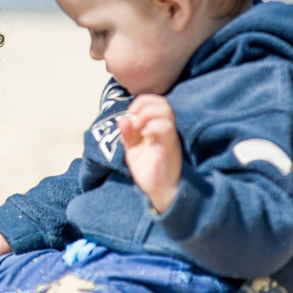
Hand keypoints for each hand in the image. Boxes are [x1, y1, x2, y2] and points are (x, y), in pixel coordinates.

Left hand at [117, 94, 182, 213]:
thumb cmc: (149, 169)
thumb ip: (127, 134)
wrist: (160, 191)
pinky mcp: (170, 147)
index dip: (141, 102)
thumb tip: (122, 119)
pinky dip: (153, 126)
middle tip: (134, 119)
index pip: (154, 102)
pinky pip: (166, 129)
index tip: (130, 113)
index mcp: (157, 126)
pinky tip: (144, 134)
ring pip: (166, 111)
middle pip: (162, 103)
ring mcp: (169, 136)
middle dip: (144, 105)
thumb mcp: (133, 149)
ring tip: (138, 127)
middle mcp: (166, 128)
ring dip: (147, 114)